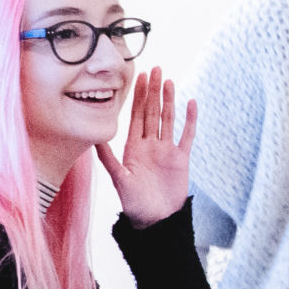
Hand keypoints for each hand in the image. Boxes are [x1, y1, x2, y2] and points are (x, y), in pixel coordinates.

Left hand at [95, 68, 196, 227]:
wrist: (156, 220)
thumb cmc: (134, 203)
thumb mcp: (119, 179)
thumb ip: (109, 159)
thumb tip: (95, 140)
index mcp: (133, 147)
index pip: (136, 116)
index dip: (138, 96)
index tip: (140, 77)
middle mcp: (150, 145)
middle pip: (153, 112)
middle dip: (153, 91)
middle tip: (156, 69)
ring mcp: (167, 150)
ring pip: (168, 119)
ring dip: (169, 101)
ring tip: (170, 81)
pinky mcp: (182, 159)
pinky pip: (187, 135)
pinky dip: (190, 120)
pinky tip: (192, 104)